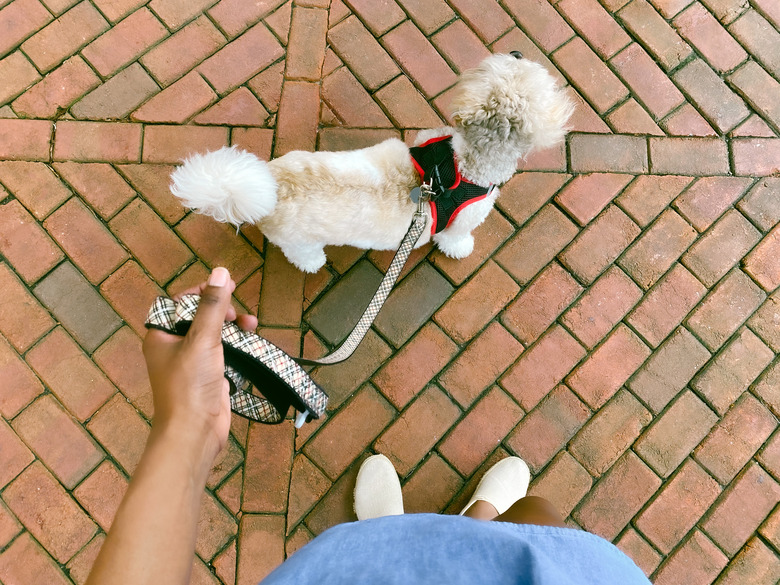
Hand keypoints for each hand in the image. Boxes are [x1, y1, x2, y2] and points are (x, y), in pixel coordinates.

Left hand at [142, 267, 257, 458]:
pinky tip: (251, 342)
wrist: (194, 432)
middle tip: (237, 311)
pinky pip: (223, 351)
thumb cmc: (190, 385)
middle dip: (221, 309)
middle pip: (198, 315)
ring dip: (233, 326)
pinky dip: (237, 344)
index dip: (200, 292)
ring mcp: (192, 362)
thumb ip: (212, 306)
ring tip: (251, 324)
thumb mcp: (202, 339)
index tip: (224, 288)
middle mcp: (173, 346)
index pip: (178, 301)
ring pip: (213, 333)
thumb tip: (221, 271)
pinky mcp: (209, 376)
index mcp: (160, 335)